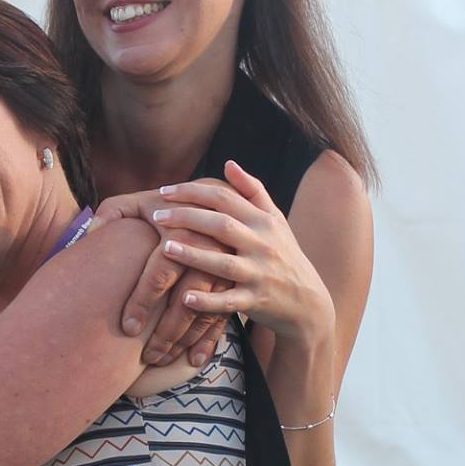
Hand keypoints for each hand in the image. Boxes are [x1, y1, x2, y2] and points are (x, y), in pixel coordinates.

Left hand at [93, 188, 231, 366]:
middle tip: (146, 355)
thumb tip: (91, 235)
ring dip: (184, 340)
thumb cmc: (173, 206)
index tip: (128, 327)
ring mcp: (228, 267)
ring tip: (161, 360)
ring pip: (206, 311)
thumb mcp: (142, 200)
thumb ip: (114, 211)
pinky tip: (194, 361)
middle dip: (166, 331)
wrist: (227, 203)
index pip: (160, 272)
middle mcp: (210, 248)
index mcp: (183, 228)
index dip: (144, 301)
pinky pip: (225, 314)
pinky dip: (210, 339)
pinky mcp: (239, 280)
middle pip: (186, 299)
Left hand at [149, 161, 335, 344]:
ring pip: (223, 263)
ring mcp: (260, 274)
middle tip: (156, 216)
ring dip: (194, 255)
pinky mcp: (257, 302)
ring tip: (165, 248)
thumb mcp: (275, 221)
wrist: (308, 302)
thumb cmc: (284, 255)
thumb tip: (228, 163)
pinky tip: (185, 298)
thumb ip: (252, 191)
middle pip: (221, 225)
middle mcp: (262, 245)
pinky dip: (208, 301)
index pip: (224, 198)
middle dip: (187, 218)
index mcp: (263, 222)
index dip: (192, 192)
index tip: (164, 191)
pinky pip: (229, 302)